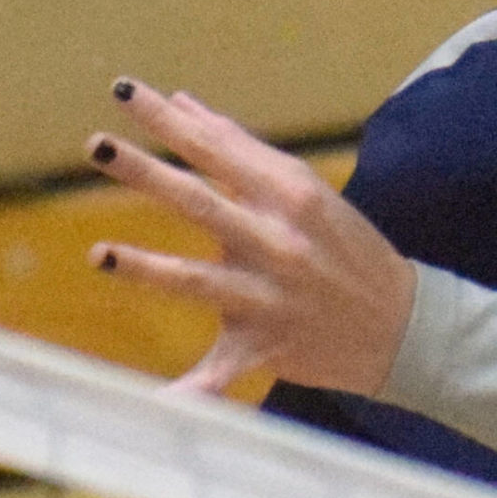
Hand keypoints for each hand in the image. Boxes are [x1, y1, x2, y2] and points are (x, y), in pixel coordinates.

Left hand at [86, 80, 415, 399]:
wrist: (400, 321)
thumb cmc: (343, 244)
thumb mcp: (300, 189)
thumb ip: (239, 149)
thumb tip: (183, 104)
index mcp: (288, 191)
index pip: (216, 147)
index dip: (167, 120)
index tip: (122, 92)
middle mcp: (278, 237)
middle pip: (200, 201)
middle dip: (146, 172)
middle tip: (96, 145)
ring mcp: (271, 294)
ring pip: (199, 280)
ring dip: (147, 269)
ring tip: (99, 254)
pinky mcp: (267, 345)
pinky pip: (221, 372)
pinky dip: (192, 392)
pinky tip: (154, 406)